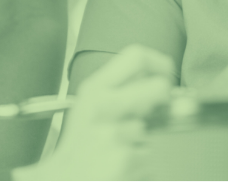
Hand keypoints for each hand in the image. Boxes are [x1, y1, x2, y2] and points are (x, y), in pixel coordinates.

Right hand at [23, 45, 174, 180]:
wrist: (63, 179)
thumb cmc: (80, 145)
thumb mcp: (89, 106)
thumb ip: (120, 89)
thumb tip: (163, 81)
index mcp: (94, 89)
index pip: (137, 56)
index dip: (160, 63)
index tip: (164, 75)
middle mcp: (104, 107)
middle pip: (158, 86)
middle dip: (164, 100)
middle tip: (155, 111)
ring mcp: (115, 134)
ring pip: (157, 127)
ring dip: (144, 141)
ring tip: (120, 148)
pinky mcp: (126, 160)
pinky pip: (150, 155)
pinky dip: (141, 162)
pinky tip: (120, 164)